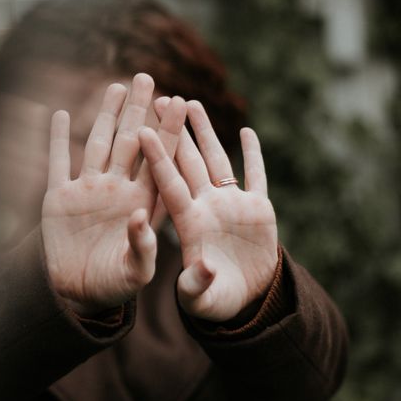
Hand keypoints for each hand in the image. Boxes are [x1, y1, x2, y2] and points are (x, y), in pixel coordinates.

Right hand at [41, 74, 186, 315]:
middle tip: (147, 78)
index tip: (181, 102)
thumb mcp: (135, 272)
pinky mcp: (59, 198)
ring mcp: (88, 191)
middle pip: (131, 142)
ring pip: (99, 144)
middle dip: (139, 111)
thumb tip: (142, 218)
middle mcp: (118, 190)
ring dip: (106, 116)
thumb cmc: (115, 286)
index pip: (159, 160)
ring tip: (117, 86)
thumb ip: (143, 247)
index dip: (169, 131)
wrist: (78, 295)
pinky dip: (58, 139)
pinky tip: (62, 114)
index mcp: (142, 203)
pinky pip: (58, 162)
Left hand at [140, 99, 278, 322]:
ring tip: (192, 103)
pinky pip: (256, 176)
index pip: (169, 183)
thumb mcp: (200, 299)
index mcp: (188, 223)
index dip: (158, 157)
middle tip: (161, 98)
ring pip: (216, 159)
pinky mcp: (258, 209)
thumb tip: (203, 267)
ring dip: (205, 132)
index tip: (143, 129)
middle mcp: (206, 207)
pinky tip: (247, 131)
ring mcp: (231, 205)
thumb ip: (197, 284)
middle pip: (187, 161)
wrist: (244, 301)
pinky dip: (253, 155)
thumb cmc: (213, 302)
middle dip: (176, 130)